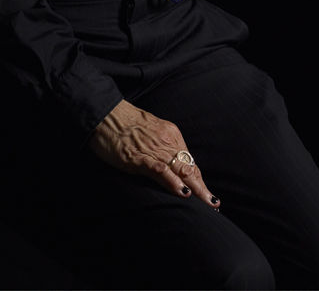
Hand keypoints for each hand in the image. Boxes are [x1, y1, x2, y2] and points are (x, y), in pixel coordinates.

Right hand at [88, 99, 219, 208]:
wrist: (104, 114)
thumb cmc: (124, 124)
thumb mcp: (149, 132)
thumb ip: (161, 147)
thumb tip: (171, 167)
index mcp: (170, 134)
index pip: (189, 162)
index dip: (199, 180)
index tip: (208, 196)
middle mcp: (166, 140)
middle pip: (189, 168)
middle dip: (202, 188)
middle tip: (214, 205)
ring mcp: (153, 149)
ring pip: (180, 170)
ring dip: (195, 189)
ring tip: (207, 204)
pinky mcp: (138, 157)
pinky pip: (159, 170)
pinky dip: (172, 182)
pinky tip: (183, 193)